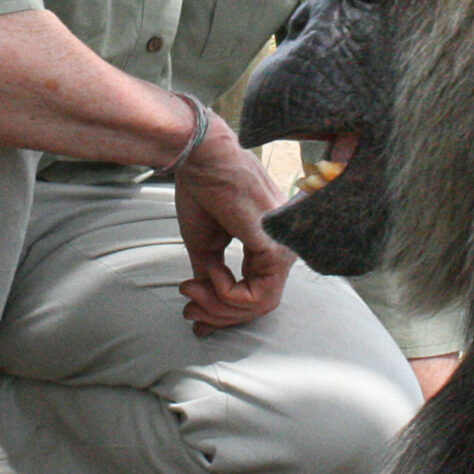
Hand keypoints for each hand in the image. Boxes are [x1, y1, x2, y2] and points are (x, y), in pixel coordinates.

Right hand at [172, 114, 293, 333]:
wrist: (202, 160)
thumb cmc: (204, 191)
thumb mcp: (206, 245)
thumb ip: (212, 277)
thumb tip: (198, 310)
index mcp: (271, 246)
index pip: (257, 294)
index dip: (222, 308)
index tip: (190, 300)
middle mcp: (284, 249)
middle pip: (259, 305)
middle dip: (218, 314)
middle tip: (189, 308)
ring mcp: (284, 249)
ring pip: (260, 305)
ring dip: (219, 307)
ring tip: (191, 291)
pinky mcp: (276, 249)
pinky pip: (256, 294)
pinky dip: (226, 294)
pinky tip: (208, 277)